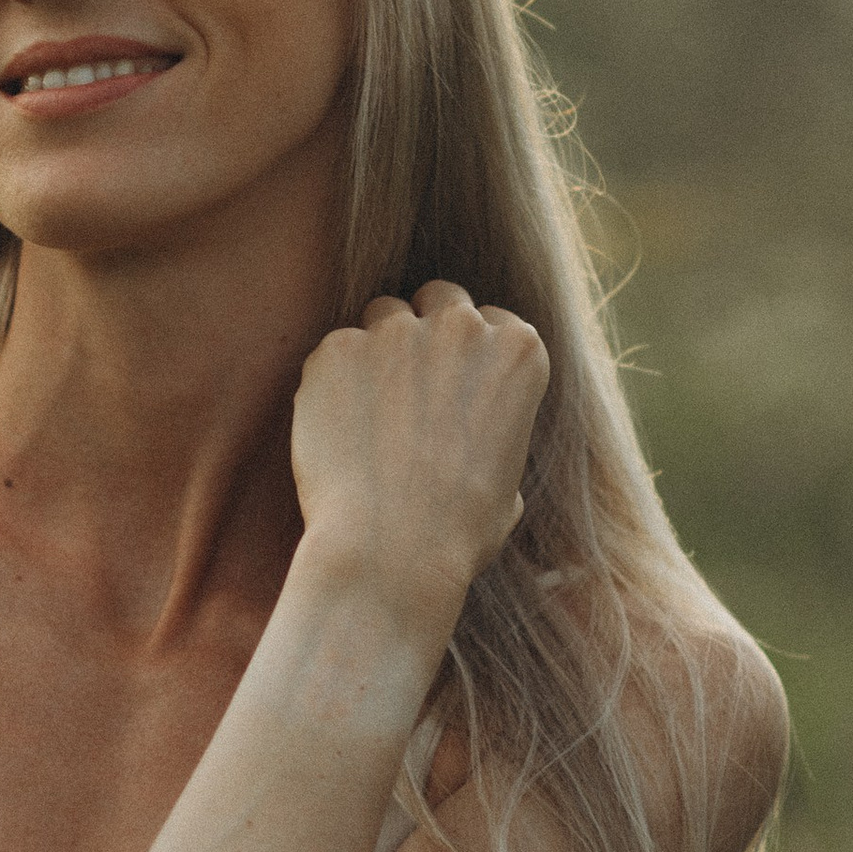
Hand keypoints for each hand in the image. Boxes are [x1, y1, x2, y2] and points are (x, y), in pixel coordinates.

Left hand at [289, 282, 546, 633]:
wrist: (390, 552)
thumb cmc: (458, 534)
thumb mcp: (510, 483)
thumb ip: (495, 433)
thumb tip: (478, 440)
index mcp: (519, 352)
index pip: (491, 320)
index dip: (469, 354)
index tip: (454, 387)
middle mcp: (463, 327)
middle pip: (440, 300)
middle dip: (426, 332)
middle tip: (408, 389)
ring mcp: (396, 332)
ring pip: (382, 315)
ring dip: (378, 350)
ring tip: (369, 413)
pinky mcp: (337, 348)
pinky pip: (334, 350)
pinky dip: (333, 381)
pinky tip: (337, 431)